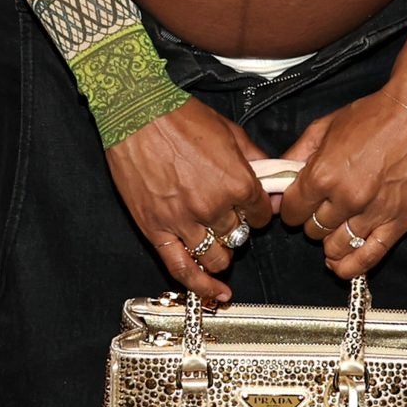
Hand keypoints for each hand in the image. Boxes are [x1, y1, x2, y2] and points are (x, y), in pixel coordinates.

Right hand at [106, 101, 274, 306]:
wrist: (136, 113)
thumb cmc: (179, 116)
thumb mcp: (229, 130)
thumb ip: (254, 157)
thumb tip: (271, 173)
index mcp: (237, 182)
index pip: (260, 215)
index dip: (258, 212)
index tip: (253, 209)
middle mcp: (213, 207)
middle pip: (239, 238)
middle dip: (237, 230)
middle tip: (229, 220)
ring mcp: (184, 221)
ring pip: (215, 258)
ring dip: (221, 256)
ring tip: (219, 248)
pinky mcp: (156, 229)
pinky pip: (181, 268)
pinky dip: (199, 285)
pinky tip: (213, 293)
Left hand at [282, 0, 406, 277]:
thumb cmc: (375, 114)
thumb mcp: (325, 126)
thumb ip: (298, 154)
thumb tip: (280, 177)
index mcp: (324, 173)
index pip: (293, 211)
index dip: (292, 208)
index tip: (298, 203)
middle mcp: (347, 198)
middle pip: (314, 230)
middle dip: (313, 219)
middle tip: (324, 206)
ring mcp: (374, 213)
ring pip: (337, 247)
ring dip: (331, 241)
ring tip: (335, 229)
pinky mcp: (398, 222)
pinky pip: (369, 256)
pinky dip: (352, 267)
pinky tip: (342, 265)